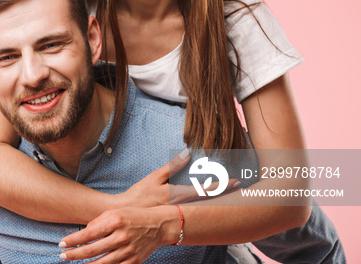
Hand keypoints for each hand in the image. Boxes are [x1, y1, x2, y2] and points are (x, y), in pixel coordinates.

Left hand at [58, 206, 173, 263]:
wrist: (158, 225)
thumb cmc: (132, 216)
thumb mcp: (114, 212)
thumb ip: (98, 222)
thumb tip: (82, 234)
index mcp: (114, 221)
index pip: (88, 233)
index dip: (72, 240)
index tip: (61, 243)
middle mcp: (121, 236)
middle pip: (92, 250)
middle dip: (74, 254)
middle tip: (62, 256)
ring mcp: (128, 251)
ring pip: (102, 263)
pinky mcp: (134, 261)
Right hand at [115, 150, 239, 207]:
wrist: (127, 215)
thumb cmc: (139, 196)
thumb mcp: (154, 178)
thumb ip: (171, 167)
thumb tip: (187, 153)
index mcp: (179, 196)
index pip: (206, 190)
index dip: (222, 186)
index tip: (237, 182)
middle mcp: (183, 207)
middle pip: (210, 200)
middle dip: (226, 193)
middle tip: (242, 188)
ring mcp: (180, 213)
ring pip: (204, 206)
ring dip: (218, 200)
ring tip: (231, 194)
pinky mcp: (175, 216)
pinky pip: (195, 211)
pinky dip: (206, 206)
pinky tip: (211, 203)